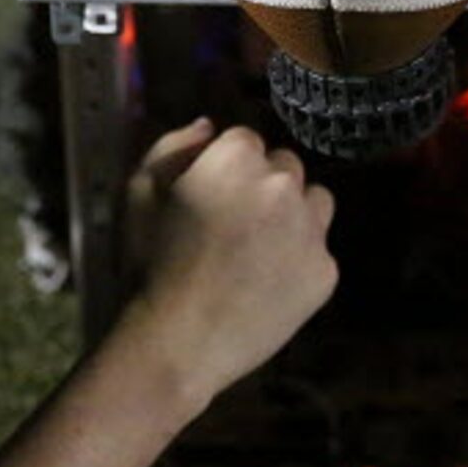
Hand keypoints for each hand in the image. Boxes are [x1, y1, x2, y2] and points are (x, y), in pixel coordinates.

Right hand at [120, 121, 338, 403]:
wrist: (179, 340)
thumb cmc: (151, 264)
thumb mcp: (141, 193)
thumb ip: (173, 146)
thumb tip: (210, 126)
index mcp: (238, 158)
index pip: (246, 141)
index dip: (225, 167)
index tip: (210, 195)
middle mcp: (284, 184)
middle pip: (285, 167)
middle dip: (264, 186)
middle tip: (235, 225)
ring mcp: (311, 229)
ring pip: (315, 202)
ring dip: (294, 215)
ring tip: (260, 250)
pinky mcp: (326, 271)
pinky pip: (319, 251)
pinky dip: (300, 262)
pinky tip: (269, 284)